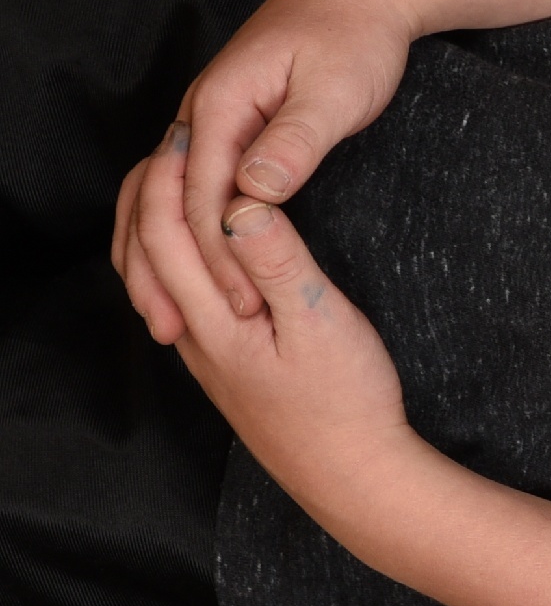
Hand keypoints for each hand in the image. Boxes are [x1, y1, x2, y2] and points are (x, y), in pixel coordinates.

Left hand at [118, 133, 415, 511]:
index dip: (171, 174)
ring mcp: (203, 352)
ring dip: (156, 221)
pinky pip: (178, 295)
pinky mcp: (223, 363)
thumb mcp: (323, 324)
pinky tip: (204, 245)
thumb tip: (243, 201)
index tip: (192, 129)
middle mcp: (192, 335)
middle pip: (144, 249)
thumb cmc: (347, 403)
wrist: (351, 476)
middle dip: (151, 188)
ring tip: (180, 180)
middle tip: (180, 139)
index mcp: (211, 318)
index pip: (165, 231)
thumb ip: (279, 262)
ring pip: (154, 275)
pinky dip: (175, 253)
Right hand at [163, 0, 417, 325]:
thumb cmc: (355, 38)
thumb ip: (296, 141)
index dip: (218, 255)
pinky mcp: (231, 126)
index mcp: (218, 105)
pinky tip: (207, 266)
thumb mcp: (334, 91)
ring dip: (172, 254)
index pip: (200, 196)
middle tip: (197, 331)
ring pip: (172, 197)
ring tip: (183, 316)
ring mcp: (211, 119)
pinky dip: (191, 228)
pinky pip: (196, 186)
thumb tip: (256, 191)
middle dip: (182, 267)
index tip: (243, 305)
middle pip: (170, 203)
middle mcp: (200, 113)